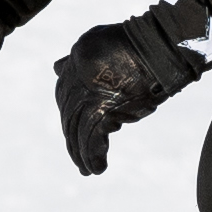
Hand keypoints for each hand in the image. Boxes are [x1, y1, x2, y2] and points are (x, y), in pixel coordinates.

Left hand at [51, 19, 193, 175]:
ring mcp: (88, 95)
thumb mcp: (97, 42)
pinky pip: (93, 139)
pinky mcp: (103, 109)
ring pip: (78, 131)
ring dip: (81, 154)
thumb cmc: (135, 43)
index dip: (68, 115)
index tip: (73, 130)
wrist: (156, 46)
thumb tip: (56, 68)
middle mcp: (76, 80)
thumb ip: (76, 59)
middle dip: (72, 140)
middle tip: (79, 159)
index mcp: (75, 63)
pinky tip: (97, 168)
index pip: (64, 95)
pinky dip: (94, 156)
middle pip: (69, 117)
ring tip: (87, 169)